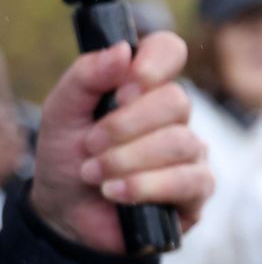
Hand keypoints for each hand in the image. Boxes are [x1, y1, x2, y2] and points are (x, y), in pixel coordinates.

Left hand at [30, 34, 212, 252]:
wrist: (67, 213)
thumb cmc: (68, 158)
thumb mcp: (61, 114)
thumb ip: (85, 78)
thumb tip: (122, 51)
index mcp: (143, 88)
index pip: (169, 51)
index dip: (153, 63)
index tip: (123, 88)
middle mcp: (174, 116)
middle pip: (176, 101)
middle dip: (125, 126)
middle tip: (91, 145)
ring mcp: (192, 152)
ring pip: (180, 142)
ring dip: (127, 160)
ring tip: (95, 174)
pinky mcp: (198, 189)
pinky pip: (187, 180)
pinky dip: (145, 186)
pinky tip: (116, 193)